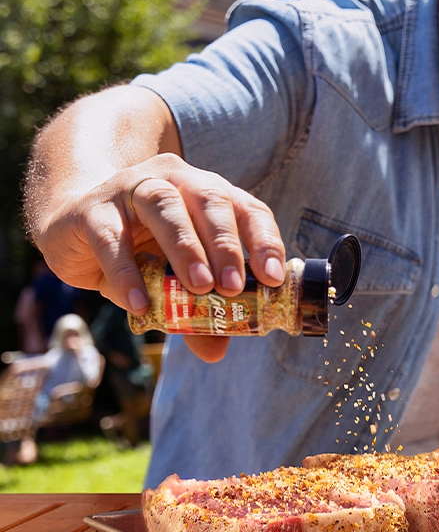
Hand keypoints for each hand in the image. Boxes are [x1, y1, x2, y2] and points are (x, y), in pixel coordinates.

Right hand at [35, 152, 285, 362]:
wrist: (72, 220)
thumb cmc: (138, 245)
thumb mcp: (171, 275)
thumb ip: (193, 310)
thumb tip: (216, 351)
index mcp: (207, 193)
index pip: (247, 209)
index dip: (263, 241)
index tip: (272, 277)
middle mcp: (175, 181)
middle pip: (209, 201)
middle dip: (226, 245)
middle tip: (233, 286)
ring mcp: (132, 189)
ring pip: (165, 208)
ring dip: (186, 249)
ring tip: (199, 289)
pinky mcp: (92, 210)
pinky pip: (113, 239)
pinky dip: (128, 273)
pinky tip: (141, 304)